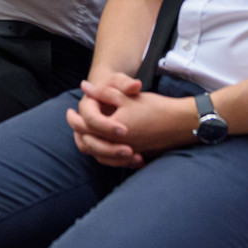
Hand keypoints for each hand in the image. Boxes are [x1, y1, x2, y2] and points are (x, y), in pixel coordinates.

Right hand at [65, 73, 145, 166]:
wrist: (112, 92)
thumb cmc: (116, 86)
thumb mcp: (120, 81)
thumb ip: (126, 84)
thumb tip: (135, 85)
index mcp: (86, 106)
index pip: (91, 119)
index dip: (106, 126)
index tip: (125, 130)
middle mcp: (83, 123)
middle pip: (88, 141)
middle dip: (109, 148)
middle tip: (130, 150)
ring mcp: (89, 135)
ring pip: (95, 153)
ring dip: (114, 159)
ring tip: (137, 158)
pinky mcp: (99, 144)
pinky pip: (105, 158)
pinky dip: (120, 162)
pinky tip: (139, 160)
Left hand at [66, 76, 198, 166]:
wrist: (179, 122)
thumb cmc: (153, 107)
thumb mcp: (127, 96)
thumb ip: (103, 92)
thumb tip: (84, 86)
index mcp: (113, 128)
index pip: (86, 126)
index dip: (74, 119)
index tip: (69, 112)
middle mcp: (118, 144)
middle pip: (90, 143)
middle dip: (79, 133)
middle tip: (73, 121)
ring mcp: (127, 152)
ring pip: (100, 155)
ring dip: (90, 145)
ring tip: (83, 134)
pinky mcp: (135, 156)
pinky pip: (114, 161)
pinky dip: (104, 154)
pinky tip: (102, 146)